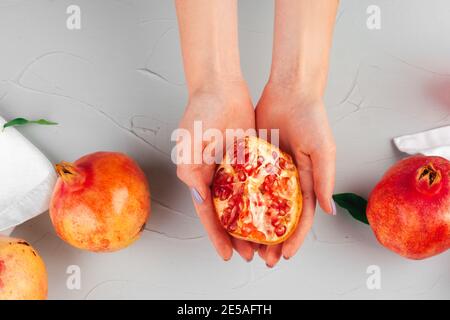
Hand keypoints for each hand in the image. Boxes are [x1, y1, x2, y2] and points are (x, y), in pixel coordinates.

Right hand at [176, 81, 256, 261]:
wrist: (220, 87)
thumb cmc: (199, 114)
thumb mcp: (189, 145)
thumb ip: (191, 173)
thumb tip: (199, 199)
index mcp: (199, 177)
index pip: (209, 213)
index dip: (217, 236)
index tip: (227, 254)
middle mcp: (216, 177)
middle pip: (227, 214)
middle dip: (237, 236)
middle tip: (250, 255)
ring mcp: (234, 170)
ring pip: (244, 204)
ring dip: (252, 224)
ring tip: (263, 243)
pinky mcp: (250, 160)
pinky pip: (257, 185)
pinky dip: (263, 202)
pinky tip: (273, 216)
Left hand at [255, 82, 335, 266]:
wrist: (290, 92)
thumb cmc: (312, 119)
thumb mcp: (323, 151)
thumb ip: (324, 179)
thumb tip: (328, 210)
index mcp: (306, 181)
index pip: (301, 218)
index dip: (294, 238)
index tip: (284, 255)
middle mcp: (287, 180)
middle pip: (278, 217)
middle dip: (272, 239)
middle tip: (262, 257)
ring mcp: (268, 171)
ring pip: (259, 205)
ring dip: (254, 225)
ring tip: (245, 244)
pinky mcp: (253, 159)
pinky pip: (245, 183)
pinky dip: (240, 200)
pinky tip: (232, 215)